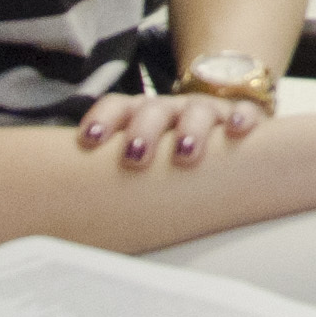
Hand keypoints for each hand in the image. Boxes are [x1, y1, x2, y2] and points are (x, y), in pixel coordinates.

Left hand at [75, 89, 265, 171]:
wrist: (218, 113)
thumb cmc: (168, 145)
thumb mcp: (141, 150)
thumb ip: (112, 169)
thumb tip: (70, 210)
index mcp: (141, 114)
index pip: (118, 106)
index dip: (102, 120)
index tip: (89, 140)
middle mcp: (171, 109)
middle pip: (153, 111)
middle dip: (142, 131)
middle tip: (134, 157)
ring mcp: (205, 111)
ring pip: (197, 112)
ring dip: (189, 129)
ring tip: (184, 153)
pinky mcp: (239, 117)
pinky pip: (244, 113)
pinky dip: (241, 119)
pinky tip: (238, 130)